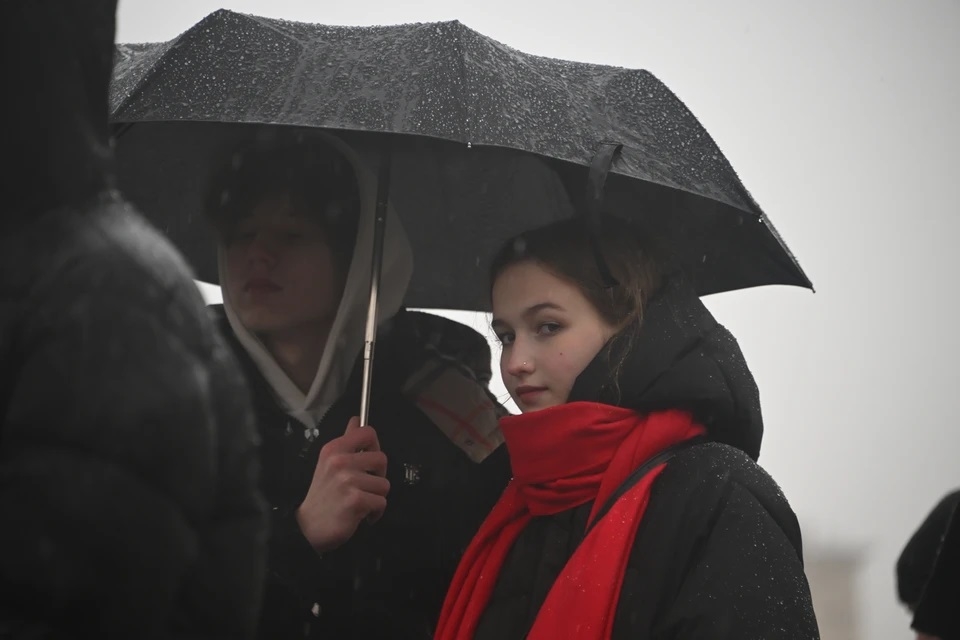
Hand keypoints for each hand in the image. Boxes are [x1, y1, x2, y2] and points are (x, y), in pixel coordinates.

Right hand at [296, 417, 389, 552]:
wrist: (308, 528)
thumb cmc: (323, 495)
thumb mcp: (329, 463)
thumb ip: (347, 441)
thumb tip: (357, 419)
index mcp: (333, 449)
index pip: (367, 433)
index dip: (374, 446)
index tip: (369, 460)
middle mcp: (340, 461)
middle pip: (382, 459)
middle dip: (378, 476)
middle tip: (365, 486)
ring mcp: (348, 481)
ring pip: (384, 484)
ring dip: (376, 497)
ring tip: (360, 502)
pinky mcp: (356, 500)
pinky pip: (382, 502)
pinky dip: (376, 512)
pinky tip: (363, 515)